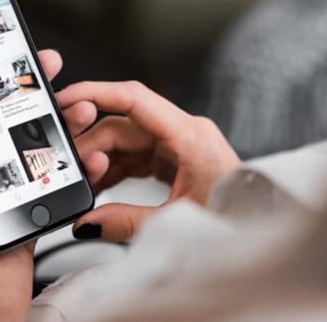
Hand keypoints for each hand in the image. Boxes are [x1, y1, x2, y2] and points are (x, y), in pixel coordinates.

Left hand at [0, 50, 95, 320]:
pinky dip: (73, 166)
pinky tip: (87, 157)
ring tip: (79, 112)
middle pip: (7, 119)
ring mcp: (2, 190)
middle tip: (52, 71)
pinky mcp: (28, 210)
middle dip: (33, 93)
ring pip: (35, 146)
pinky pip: (53, 179)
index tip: (7, 50)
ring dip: (60, 126)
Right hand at [57, 81, 240, 242]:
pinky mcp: (174, 160)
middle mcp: (184, 133)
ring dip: (100, 161)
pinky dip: (113, 172)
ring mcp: (179, 145)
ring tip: (81, 186)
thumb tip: (86, 223)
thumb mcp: (175, 223)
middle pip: (123, 125)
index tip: (65, 98)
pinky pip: (135, 157)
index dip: (95, 93)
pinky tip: (97, 191)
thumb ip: (126, 222)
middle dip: (90, 145)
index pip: (135, 99)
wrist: (261, 232)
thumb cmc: (234, 222)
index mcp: (191, 137)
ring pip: (125, 141)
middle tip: (67, 169)